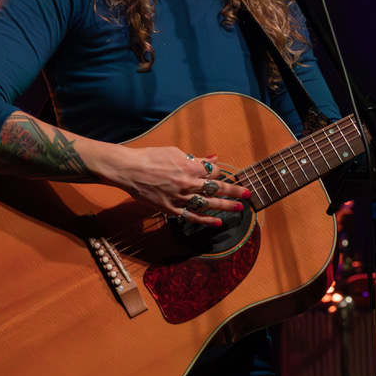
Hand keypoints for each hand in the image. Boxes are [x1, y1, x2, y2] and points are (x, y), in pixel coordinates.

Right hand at [101, 146, 250, 226]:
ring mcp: (179, 197)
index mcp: (189, 166)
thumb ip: (196, 158)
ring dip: (225, 207)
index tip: (221, 174)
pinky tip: (217, 223)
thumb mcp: (175, 152)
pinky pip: (191, 216)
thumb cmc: (151, 157)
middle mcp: (187, 183)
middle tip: (247, 194)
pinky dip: (205, 220)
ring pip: (207, 204)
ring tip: (239, 208)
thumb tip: (213, 158)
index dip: (219, 172)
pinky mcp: (170, 209)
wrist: (129, 169)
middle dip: (234, 191)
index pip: (213, 171)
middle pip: (216, 189)